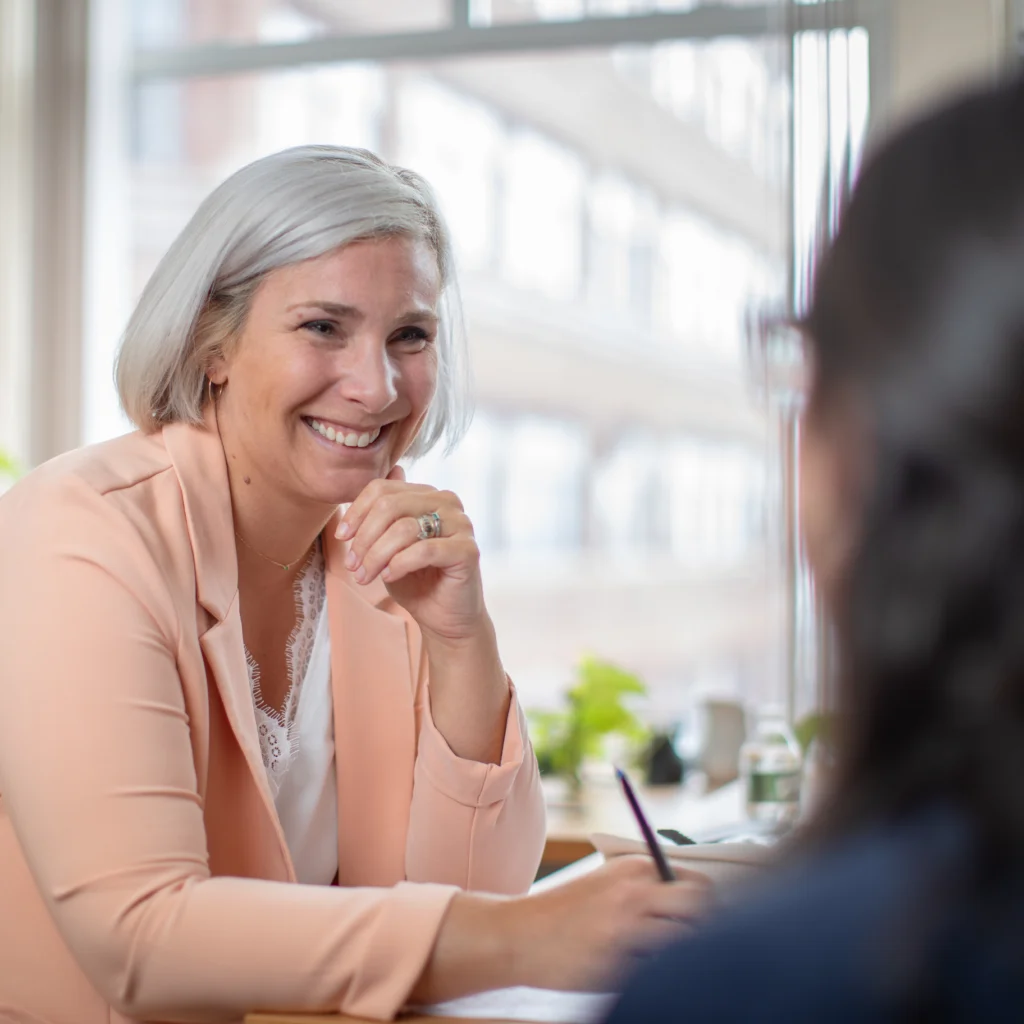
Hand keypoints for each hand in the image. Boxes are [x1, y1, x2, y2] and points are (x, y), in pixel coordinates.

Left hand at [336, 466, 484, 643]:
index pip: (383, 488)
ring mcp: (461, 524)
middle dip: (363, 538)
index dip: (357, 512)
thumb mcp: (390, 544)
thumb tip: (392, 469)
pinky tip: (388, 576)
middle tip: (352, 565)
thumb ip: (387, 511)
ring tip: (365, 576)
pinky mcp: (468, 550)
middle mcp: (448, 502)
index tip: (342, 537)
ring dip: (376, 555)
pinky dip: (399, 564)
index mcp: (428, 495)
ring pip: (404, 528)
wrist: (445, 618)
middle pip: (390, 505)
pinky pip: (424, 550)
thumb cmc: (416, 580)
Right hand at [412, 856, 712, 1004]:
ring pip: (684, 945)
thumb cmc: (566, 912)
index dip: (708, 908)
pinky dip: (653, 977)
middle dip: (704, 930)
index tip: (704, 922)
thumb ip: (648, 886)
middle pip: (702, 912)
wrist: (517, 934)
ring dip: (680, 956)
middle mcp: (636, 893)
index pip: (699, 885)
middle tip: (693, 947)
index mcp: (636, 868)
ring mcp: (626, 929)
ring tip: (654, 960)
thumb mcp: (607, 882)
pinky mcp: (615, 963)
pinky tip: (632, 973)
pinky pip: (655, 974)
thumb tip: (699, 901)